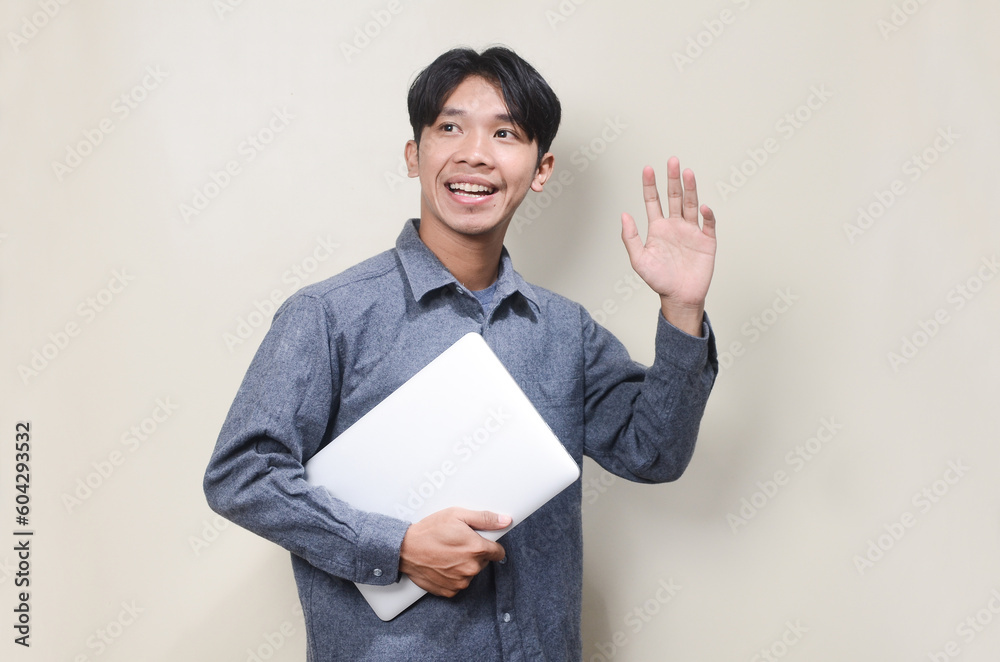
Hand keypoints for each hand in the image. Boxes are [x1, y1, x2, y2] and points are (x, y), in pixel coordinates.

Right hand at [399, 507, 509, 597]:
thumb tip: (505, 520)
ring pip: (470, 573)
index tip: (481, 541)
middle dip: (475, 553)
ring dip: (463, 565)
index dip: (490, 545)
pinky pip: (458, 583)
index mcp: (477, 549)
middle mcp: (471, 568)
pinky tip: (442, 565)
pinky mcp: (449, 591)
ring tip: (447, 553)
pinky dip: (453, 576)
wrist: (404, 549)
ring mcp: (460, 582)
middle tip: (458, 543)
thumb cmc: (430, 530)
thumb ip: (484, 518)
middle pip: (483, 562)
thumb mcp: (457, 515)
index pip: (499, 553)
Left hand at [621, 156, 716, 334]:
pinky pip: (708, 224)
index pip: (653, 201)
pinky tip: (702, 207)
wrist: (679, 297)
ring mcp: (691, 232)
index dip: (650, 185)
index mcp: (658, 228)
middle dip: (672, 179)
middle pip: (674, 197)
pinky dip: (706, 215)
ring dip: (690, 189)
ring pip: (690, 204)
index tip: (648, 168)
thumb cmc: (659, 280)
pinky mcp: (706, 241)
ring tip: (688, 173)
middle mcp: (675, 226)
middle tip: (672, 161)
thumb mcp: (638, 260)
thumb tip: (624, 215)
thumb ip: (630, 238)